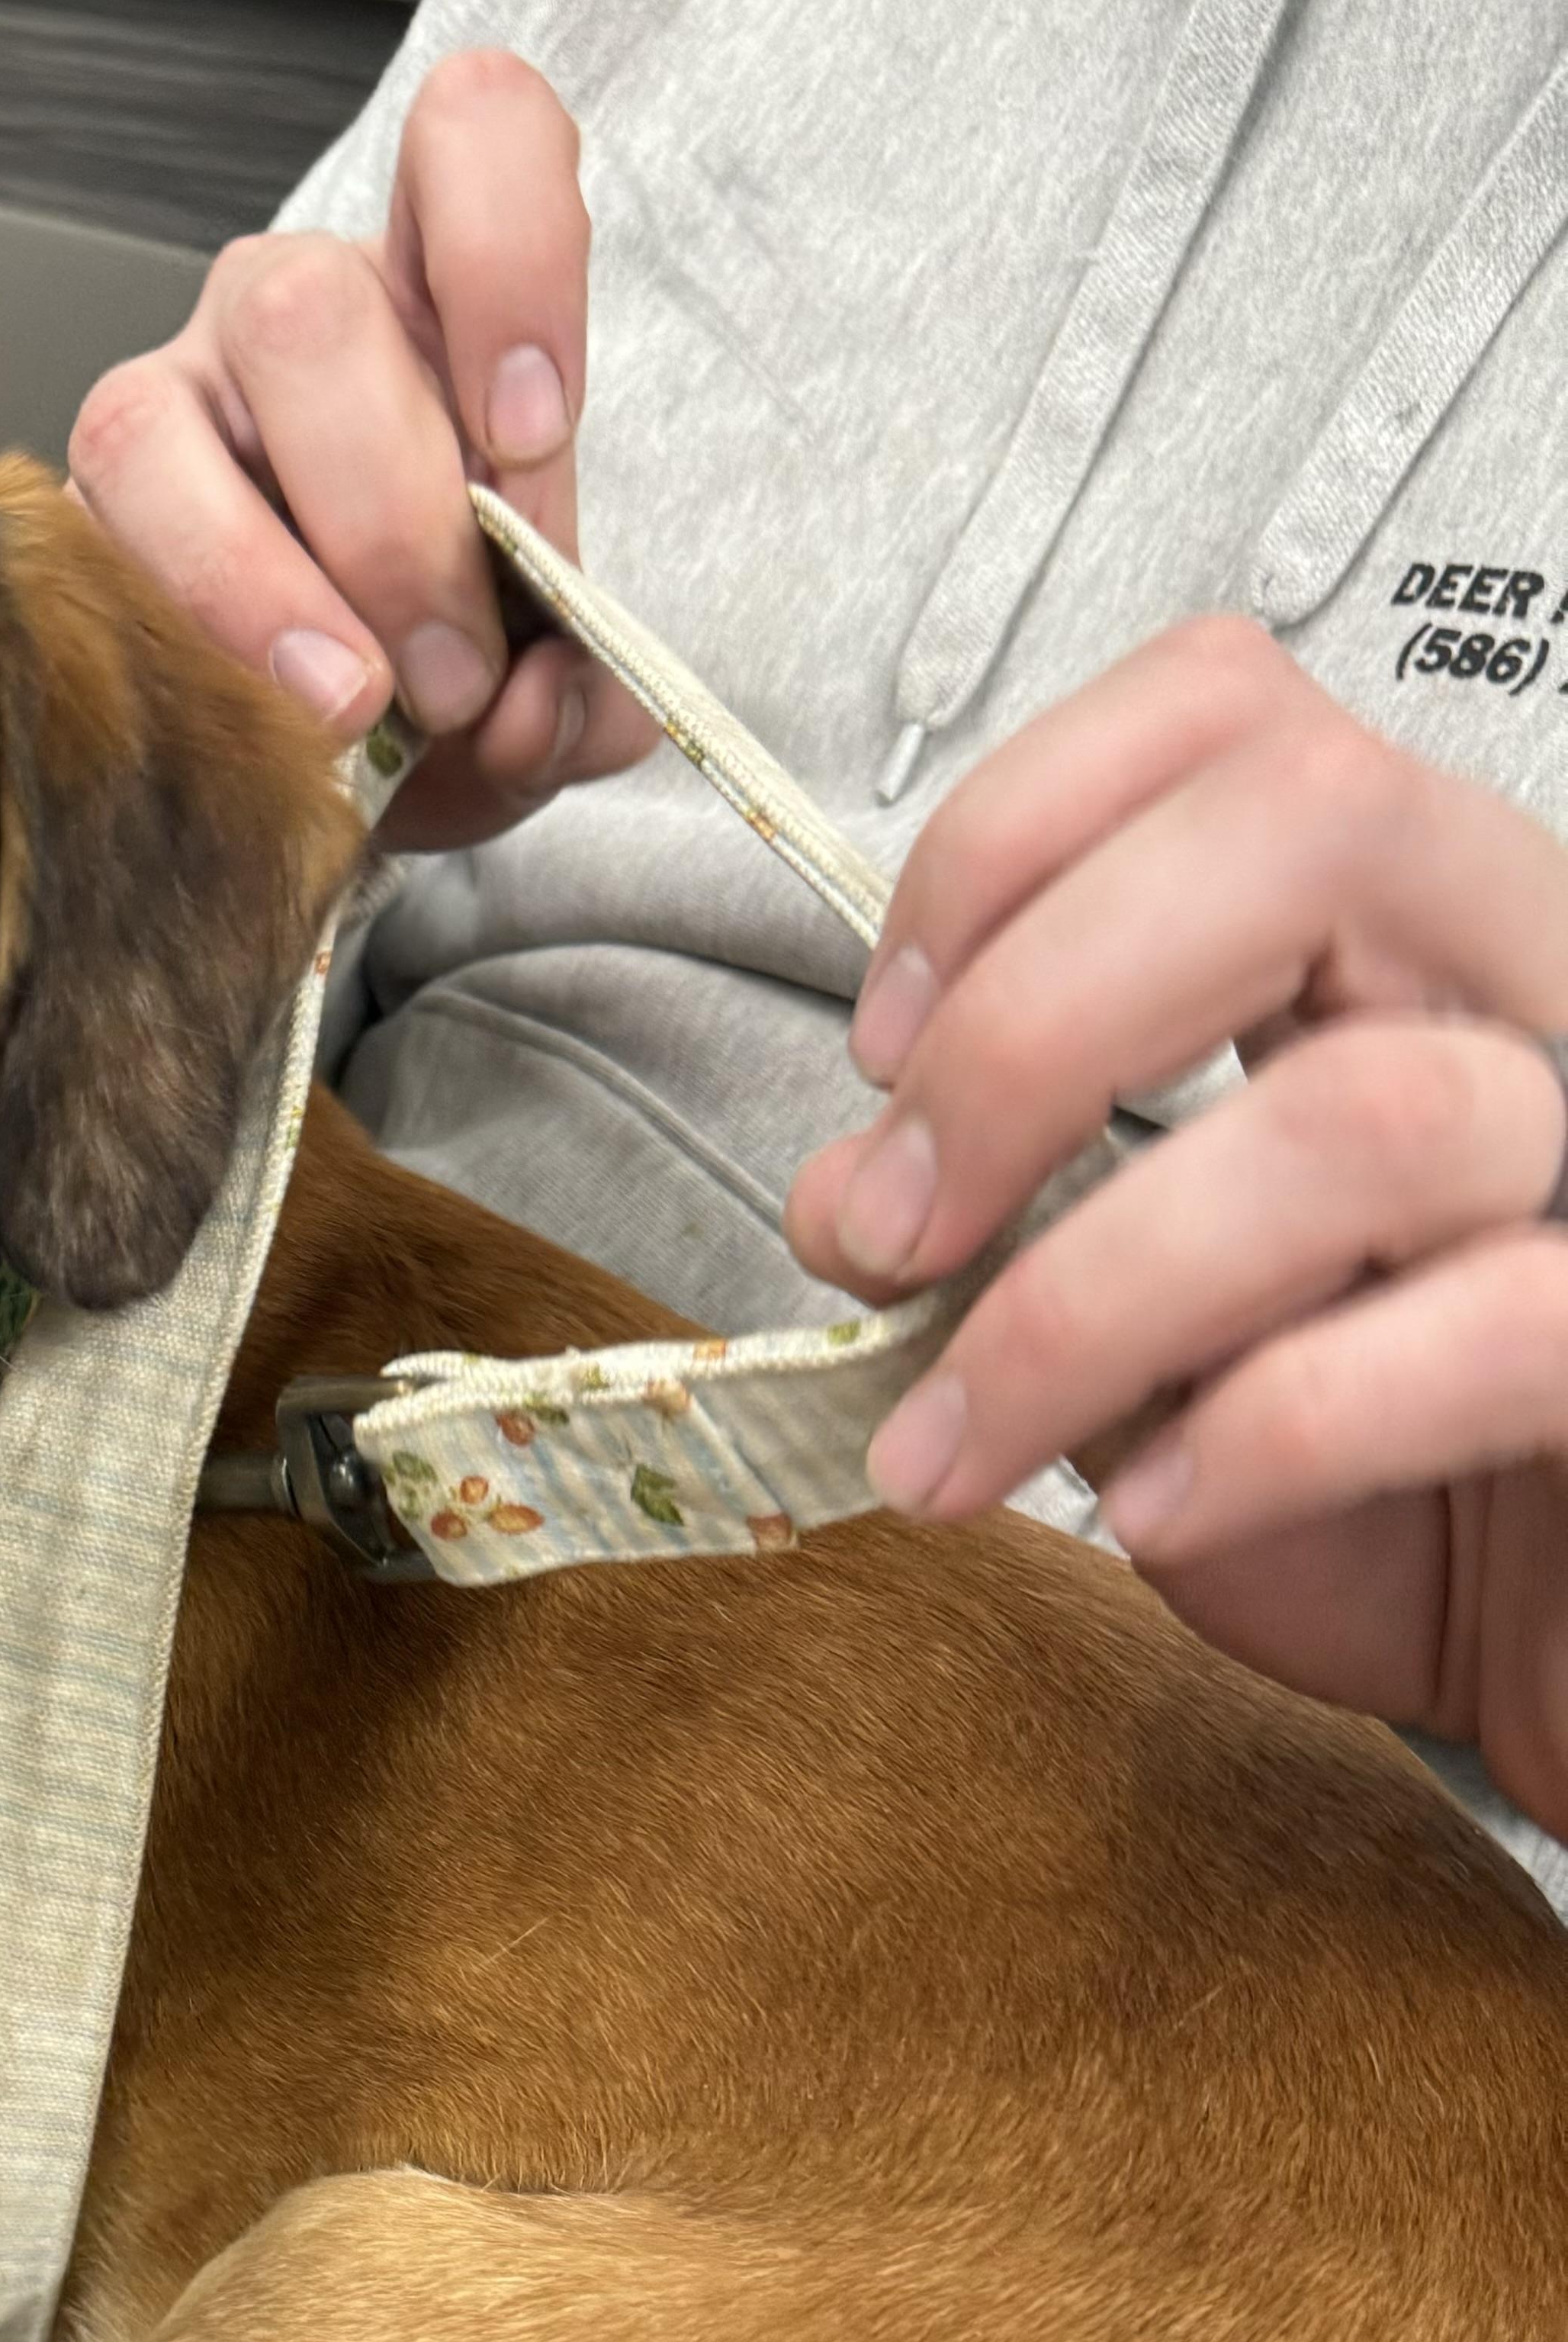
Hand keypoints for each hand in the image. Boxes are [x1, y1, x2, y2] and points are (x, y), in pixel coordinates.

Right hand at [68, 48, 654, 849]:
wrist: (346, 758)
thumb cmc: (448, 660)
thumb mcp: (545, 665)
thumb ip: (577, 686)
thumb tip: (532, 711)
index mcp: (435, 282)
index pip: (473, 134)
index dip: (507, 259)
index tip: (530, 436)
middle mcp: (288, 310)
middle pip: (309, 318)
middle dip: (392, 521)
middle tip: (453, 674)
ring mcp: (161, 406)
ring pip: (158, 427)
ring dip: (259, 588)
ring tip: (346, 708)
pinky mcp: (74, 523)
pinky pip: (89, 557)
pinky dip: (183, 652)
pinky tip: (246, 725)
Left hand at [782, 618, 1567, 1829]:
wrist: (1548, 1632)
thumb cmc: (1383, 1476)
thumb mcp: (1151, 1335)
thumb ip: (1002, 1235)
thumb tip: (843, 1194)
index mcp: (1405, 938)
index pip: (1229, 709)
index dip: (1014, 834)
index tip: (884, 1042)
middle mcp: (1533, 987)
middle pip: (1307, 826)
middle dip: (1031, 1030)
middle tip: (890, 1232)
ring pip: (1366, 1114)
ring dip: (1084, 1301)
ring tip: (961, 1446)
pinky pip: (1497, 1329)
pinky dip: (1273, 1432)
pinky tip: (1154, 1512)